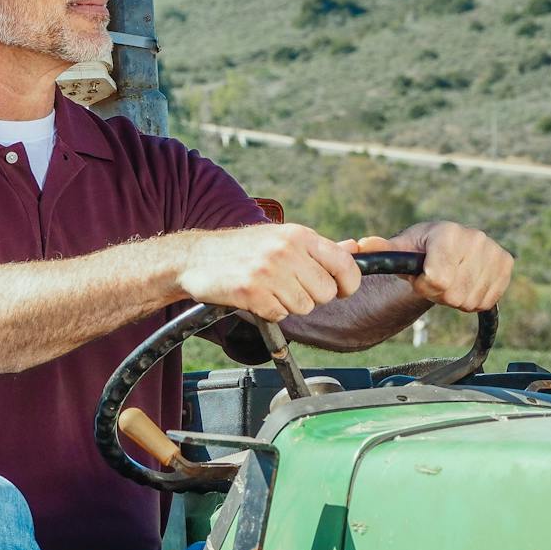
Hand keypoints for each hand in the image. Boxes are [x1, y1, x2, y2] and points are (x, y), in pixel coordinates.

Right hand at [175, 223, 362, 322]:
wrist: (195, 257)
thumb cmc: (242, 249)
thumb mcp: (280, 237)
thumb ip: (317, 248)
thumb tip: (355, 249)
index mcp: (298, 235)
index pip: (345, 264)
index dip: (348, 283)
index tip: (341, 289)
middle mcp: (286, 250)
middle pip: (326, 293)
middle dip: (312, 296)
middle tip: (290, 287)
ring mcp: (269, 271)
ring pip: (304, 307)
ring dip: (289, 304)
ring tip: (269, 289)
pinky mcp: (252, 291)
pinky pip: (280, 314)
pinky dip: (269, 311)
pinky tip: (256, 296)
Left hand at [355, 221, 511, 312]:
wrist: (449, 247)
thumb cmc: (420, 250)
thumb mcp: (400, 250)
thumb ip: (382, 250)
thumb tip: (361, 245)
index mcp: (448, 233)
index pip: (437, 279)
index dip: (424, 285)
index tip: (421, 276)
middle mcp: (475, 238)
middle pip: (453, 294)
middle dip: (440, 294)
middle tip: (436, 279)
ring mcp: (493, 251)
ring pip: (470, 300)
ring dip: (456, 298)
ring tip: (451, 280)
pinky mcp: (506, 265)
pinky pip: (487, 301)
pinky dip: (474, 300)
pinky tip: (467, 283)